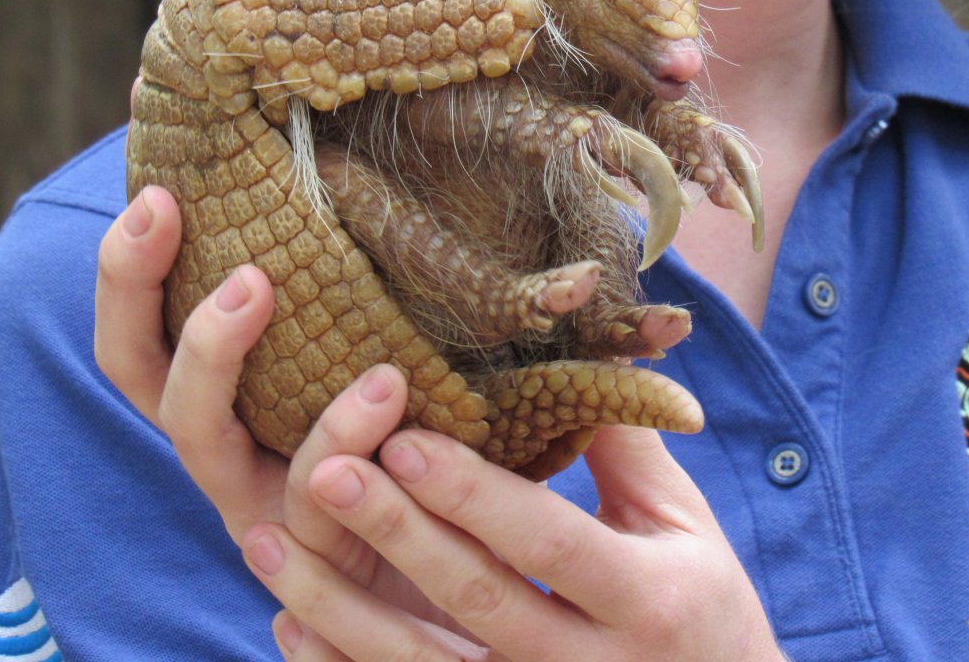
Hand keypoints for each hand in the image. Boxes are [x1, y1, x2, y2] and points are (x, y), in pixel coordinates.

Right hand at [94, 186, 486, 655]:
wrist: (437, 555)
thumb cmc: (386, 431)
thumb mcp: (349, 351)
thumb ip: (324, 286)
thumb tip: (320, 159)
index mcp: (211, 398)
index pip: (134, 338)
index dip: (126, 271)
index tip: (160, 195)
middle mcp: (219, 453)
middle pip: (156, 393)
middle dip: (178, 324)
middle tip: (250, 274)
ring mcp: (262, 510)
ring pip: (222, 456)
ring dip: (280, 397)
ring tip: (380, 376)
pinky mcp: (320, 557)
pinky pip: (325, 514)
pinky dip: (357, 454)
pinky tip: (400, 403)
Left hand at [241, 387, 781, 660]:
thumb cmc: (703, 607)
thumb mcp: (683, 525)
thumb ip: (623, 443)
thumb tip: (578, 345)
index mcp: (646, 599)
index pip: (546, 540)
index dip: (472, 494)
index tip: (403, 439)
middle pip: (476, 601)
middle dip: (396, 535)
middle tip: (324, 472)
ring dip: (340, 611)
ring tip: (265, 543)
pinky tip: (288, 624)